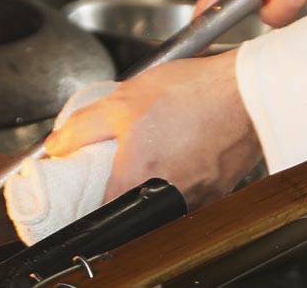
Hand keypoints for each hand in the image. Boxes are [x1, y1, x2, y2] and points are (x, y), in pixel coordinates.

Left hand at [47, 54, 260, 207]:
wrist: (250, 91)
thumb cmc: (194, 94)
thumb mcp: (124, 100)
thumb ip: (83, 127)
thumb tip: (57, 146)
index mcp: (136, 185)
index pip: (96, 214)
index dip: (86, 199)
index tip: (84, 182)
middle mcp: (167, 203)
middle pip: (130, 210)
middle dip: (121, 185)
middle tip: (120, 158)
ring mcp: (196, 201)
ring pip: (160, 202)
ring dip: (153, 179)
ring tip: (156, 146)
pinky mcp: (217, 193)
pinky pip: (188, 192)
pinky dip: (181, 174)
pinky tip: (184, 147)